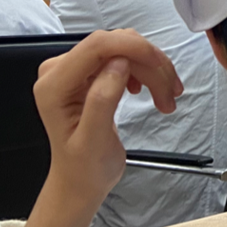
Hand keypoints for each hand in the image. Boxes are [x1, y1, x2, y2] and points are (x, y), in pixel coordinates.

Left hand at [17, 30, 182, 226]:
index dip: (134, 48)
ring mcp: (76, 69)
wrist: (80, 181)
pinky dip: (146, 72)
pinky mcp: (90, 72)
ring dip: (153, 70)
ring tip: (167, 99)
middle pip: (115, 45)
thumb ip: (102, 100)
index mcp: (54, 84)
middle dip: (150, 64)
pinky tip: (150, 91)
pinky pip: (125, 57)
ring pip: (125, 49)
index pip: (97, 45)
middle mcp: (61, 69)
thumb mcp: (93, 141)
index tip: (163, 68)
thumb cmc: (85, 168)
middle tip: (171, 95)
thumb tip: (120, 63)